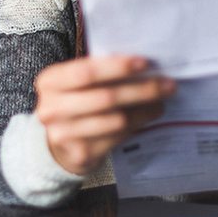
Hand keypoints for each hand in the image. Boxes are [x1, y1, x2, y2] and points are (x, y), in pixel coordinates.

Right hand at [34, 55, 175, 174]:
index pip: (86, 72)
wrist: (56, 144)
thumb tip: (144, 65)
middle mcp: (51, 109)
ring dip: (145, 108)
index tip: (145, 63)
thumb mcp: (77, 83)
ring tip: (162, 99)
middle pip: (106, 97)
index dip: (117, 67)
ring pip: (116, 119)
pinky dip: (138, 123)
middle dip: (141, 90)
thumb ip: (100, 71)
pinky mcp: (80, 153)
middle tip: (168, 84)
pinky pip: (118, 136)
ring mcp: (64, 134)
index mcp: (49, 82)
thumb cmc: (74, 101)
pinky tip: (150, 114)